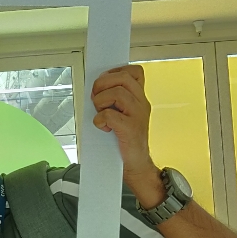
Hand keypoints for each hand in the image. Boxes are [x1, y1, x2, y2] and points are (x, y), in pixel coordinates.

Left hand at [91, 64, 163, 205]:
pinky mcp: (131, 129)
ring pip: (117, 93)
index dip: (116, 72)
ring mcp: (138, 116)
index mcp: (139, 98)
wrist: (136, 166)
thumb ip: (114, 101)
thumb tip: (95, 89)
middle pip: (123, 78)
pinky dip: (101, 119)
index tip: (104, 84)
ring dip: (101, 102)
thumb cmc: (125, 141)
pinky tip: (103, 127)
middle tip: (96, 98)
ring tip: (101, 113)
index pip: (135, 72)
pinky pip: (111, 115)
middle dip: (103, 84)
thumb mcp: (122, 116)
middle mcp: (142, 104)